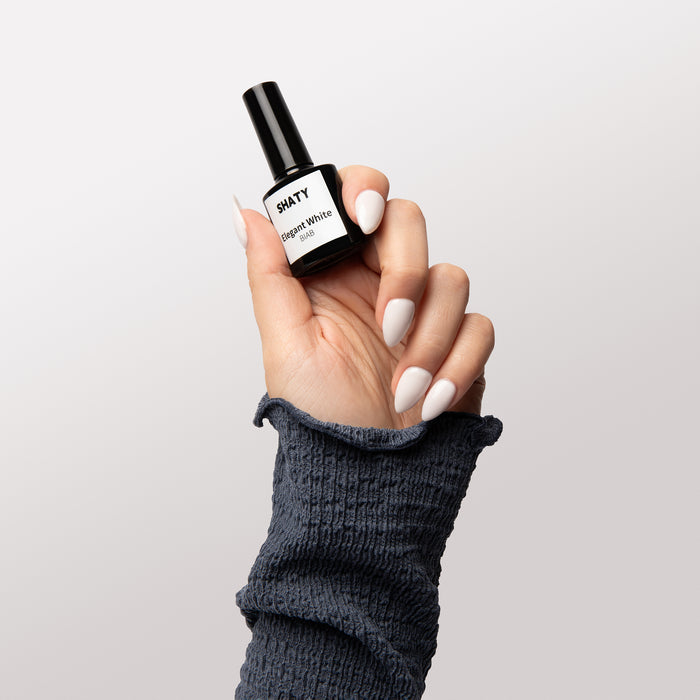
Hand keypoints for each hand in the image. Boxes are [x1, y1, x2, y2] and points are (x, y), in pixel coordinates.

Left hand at [236, 165, 494, 428]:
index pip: (356, 201)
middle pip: (410, 224)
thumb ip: (270, 273)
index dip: (363, 191)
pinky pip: (479, 326)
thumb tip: (247, 213)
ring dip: (429, 336)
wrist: (368, 477)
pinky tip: (430, 399)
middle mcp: (380, 285)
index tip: (360, 218)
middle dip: (404, 273)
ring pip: (451, 277)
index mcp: (336, 274)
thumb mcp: (285, 344)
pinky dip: (458, 363)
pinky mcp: (459, 343)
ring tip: (404, 384)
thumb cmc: (322, 417)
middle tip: (388, 324)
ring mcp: (424, 313)